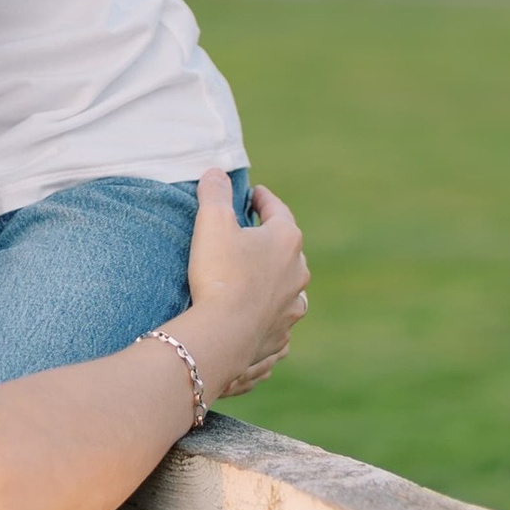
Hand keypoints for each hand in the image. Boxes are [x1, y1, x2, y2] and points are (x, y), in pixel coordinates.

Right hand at [185, 170, 308, 395]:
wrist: (223, 335)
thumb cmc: (219, 274)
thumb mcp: (212, 222)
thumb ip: (214, 193)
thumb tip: (216, 173)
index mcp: (286, 241)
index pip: (278, 211)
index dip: (264, 200)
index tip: (255, 194)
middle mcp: (297, 273)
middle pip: (288, 250)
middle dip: (273, 242)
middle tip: (254, 236)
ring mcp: (291, 308)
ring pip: (291, 289)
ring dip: (278, 282)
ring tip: (263, 281)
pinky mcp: (280, 336)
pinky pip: (279, 324)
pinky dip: (272, 319)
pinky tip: (264, 322)